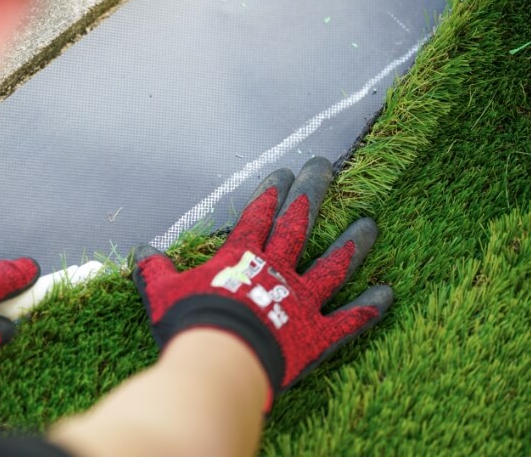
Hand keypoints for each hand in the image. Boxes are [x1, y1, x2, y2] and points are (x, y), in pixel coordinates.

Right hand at [132, 157, 391, 406]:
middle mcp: (277, 271)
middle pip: (298, 224)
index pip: (258, 215)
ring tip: (370, 223)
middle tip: (325, 167)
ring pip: (333, 265)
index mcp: (242, 258)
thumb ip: (154, 270)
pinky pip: (349, 320)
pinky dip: (369, 308)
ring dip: (352, 244)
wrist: (218, 364)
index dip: (270, 191)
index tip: (284, 171)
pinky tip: (388, 292)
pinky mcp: (316, 336)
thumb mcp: (162, 292)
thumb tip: (142, 251)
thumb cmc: (190, 325)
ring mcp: (301, 302)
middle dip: (312, 193)